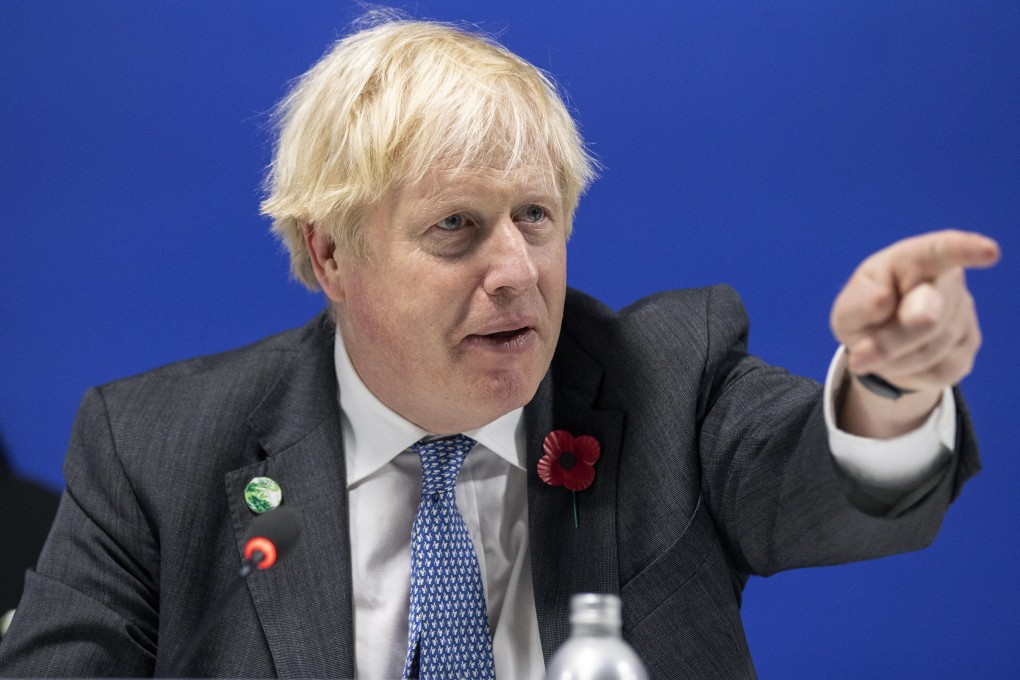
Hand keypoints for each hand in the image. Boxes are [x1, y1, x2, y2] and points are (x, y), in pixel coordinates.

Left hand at [830, 230, 998, 436]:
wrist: (880, 338)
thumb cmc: (865, 311)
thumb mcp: (848, 308)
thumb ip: (861, 304)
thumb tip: (883, 301)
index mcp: (914, 258)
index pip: (942, 251)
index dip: (965, 250)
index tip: (988, 252)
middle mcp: (947, 281)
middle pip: (928, 318)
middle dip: (891, 342)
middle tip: (859, 359)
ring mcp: (964, 313)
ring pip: (929, 349)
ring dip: (893, 359)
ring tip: (877, 349)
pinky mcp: (968, 347)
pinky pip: (935, 370)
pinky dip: (907, 372)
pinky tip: (900, 358)